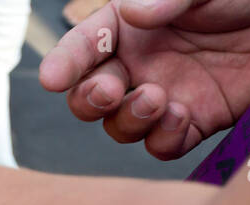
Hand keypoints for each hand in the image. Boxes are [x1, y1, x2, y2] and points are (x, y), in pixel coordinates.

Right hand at [40, 0, 249, 158]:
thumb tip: (131, 16)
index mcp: (131, 25)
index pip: (84, 47)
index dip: (64, 62)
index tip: (52, 78)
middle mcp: (142, 62)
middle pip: (91, 97)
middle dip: (90, 100)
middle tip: (110, 90)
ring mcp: (167, 94)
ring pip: (121, 126)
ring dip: (127, 120)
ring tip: (155, 98)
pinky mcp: (198, 119)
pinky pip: (163, 144)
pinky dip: (163, 137)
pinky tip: (181, 114)